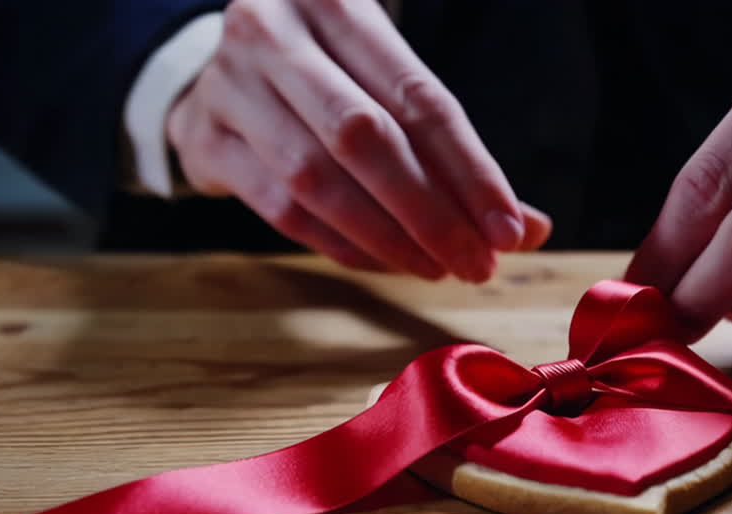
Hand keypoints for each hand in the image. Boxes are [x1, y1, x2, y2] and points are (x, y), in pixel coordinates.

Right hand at [166, 0, 550, 279]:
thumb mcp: (391, 83)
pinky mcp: (204, 140)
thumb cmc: (332, 76)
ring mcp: (228, 86)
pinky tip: (388, 262)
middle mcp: (273, 31)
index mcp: (334, 1)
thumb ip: (454, 152)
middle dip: (432, 213)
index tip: (509, 229)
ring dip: (389, 237)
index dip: (470, 171)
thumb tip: (527, 229)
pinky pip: (281, 210)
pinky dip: (344, 245)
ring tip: (439, 268)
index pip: (418, 97)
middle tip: (478, 263)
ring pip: (316, 178)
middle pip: (365, 137)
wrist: (215, 68)